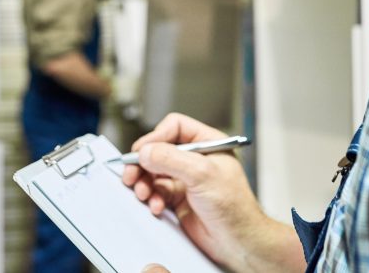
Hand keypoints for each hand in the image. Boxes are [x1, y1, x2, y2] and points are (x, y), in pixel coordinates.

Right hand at [122, 113, 304, 271]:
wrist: (237, 241)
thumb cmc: (235, 207)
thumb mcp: (202, 174)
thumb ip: (171, 159)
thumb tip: (146, 151)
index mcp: (207, 143)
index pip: (175, 127)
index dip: (156, 136)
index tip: (142, 150)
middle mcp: (195, 158)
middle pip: (159, 149)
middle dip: (143, 163)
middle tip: (131, 173)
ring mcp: (186, 178)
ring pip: (154, 172)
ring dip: (145, 182)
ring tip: (143, 192)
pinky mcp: (178, 198)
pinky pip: (156, 191)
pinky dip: (152, 198)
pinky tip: (157, 206)